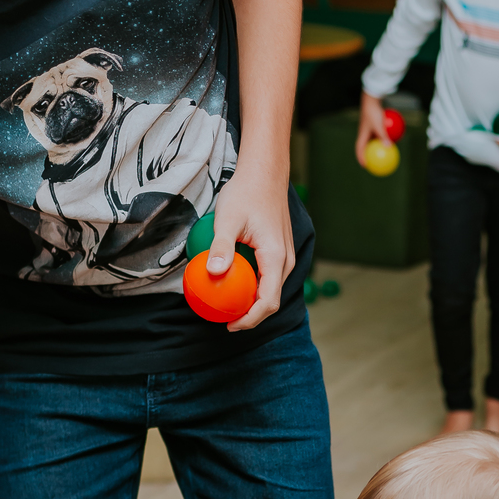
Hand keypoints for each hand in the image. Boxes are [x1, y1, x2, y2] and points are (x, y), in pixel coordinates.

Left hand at [206, 170, 294, 332]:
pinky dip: (254, 288)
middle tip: (225, 320)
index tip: (229, 324)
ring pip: (271, 290)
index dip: (250, 319)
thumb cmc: (246, 193)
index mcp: (276, 257)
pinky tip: (235, 285)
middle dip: (250, 316)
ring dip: (252, 303)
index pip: (268, 301)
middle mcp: (285, 261)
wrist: (265, 174)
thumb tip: (213, 273)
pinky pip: (269, 278)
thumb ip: (222, 246)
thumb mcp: (228, 218)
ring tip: (229, 306)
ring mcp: (285, 257)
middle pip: (271, 300)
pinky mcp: (279, 252)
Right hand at [355, 92, 388, 166]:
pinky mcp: (374, 124)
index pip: (359, 149)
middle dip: (369, 155)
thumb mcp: (378, 125)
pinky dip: (384, 137)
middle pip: (366, 146)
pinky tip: (393, 140)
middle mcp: (364, 132)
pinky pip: (380, 133)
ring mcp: (369, 128)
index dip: (361, 158)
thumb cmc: (373, 112)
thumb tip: (389, 147)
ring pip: (373, 140)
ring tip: (384, 153)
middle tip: (374, 162)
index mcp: (362, 134)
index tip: (365, 166)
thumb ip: (383, 136)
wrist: (371, 99)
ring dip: (377, 146)